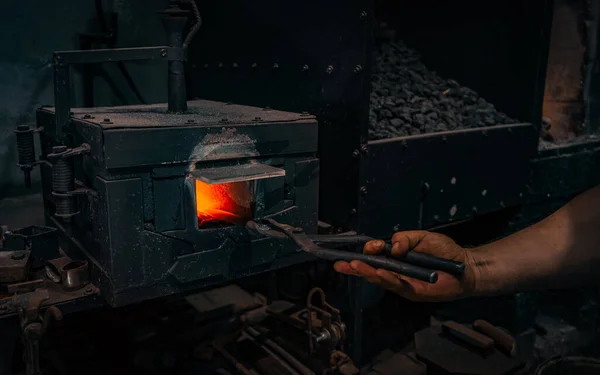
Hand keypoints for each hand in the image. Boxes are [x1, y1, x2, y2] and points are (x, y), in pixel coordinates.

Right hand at [334, 231, 478, 301]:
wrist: (465, 267)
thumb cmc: (445, 252)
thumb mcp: (423, 237)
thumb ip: (405, 239)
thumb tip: (392, 247)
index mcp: (397, 257)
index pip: (376, 254)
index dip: (370, 250)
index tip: (370, 246)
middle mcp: (397, 271)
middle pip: (372, 269)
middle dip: (356, 267)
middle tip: (342, 264)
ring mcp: (403, 283)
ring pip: (380, 279)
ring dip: (367, 273)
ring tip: (355, 267)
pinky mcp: (413, 292)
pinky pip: (397, 286)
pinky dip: (387, 279)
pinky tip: (379, 274)